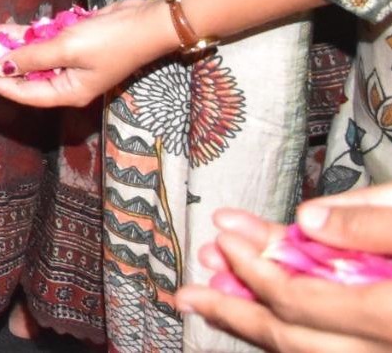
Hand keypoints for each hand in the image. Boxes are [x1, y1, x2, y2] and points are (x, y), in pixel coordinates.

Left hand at [0, 0, 179, 106]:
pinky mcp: (73, 43)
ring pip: (29, 58)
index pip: (22, 93)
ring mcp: (70, 62)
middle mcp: (67, 81)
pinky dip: (24, 36)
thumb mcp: (66, 48)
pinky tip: (2, 30)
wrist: (146, 21)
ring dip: (5, 49)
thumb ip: (33, 57)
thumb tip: (2, 66)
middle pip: (23, 77)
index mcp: (68, 92)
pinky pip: (42, 42)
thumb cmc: (110, 40)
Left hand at [180, 197, 391, 351]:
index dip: (253, 270)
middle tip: (189, 296)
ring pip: (312, 350)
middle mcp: (387, 347)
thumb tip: (307, 221)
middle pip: (294, 340)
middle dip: (236, 315)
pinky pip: (335, 345)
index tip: (225, 239)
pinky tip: (266, 310)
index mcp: (389, 315)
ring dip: (261, 324)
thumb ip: (366, 222)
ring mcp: (389, 351)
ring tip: (216, 300)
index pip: (297, 300)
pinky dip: (298, 329)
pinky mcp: (388, 344)